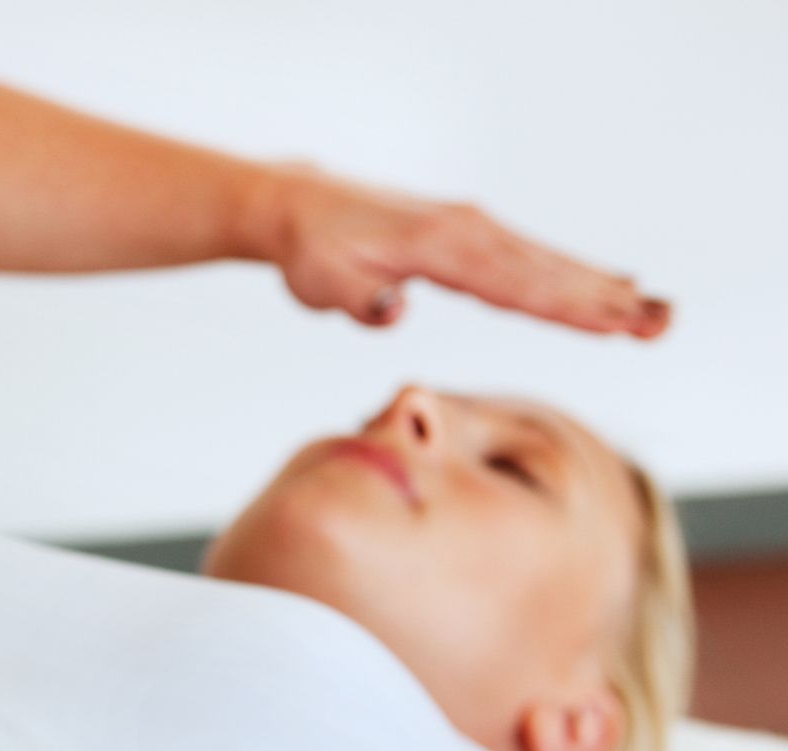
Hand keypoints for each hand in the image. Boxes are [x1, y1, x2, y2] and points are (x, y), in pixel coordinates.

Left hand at [253, 161, 670, 336]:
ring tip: (655, 314)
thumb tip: (392, 310)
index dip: (564, 307)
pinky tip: (610, 286)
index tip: (612, 324)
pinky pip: (531, 259)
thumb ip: (356, 301)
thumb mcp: (320, 283)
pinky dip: (573, 273)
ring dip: (603, 288)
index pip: (511, 285)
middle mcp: (468, 231)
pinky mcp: (472, 234)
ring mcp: (474, 229)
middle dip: (605, 302)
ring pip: (548, 264)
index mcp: (439, 247)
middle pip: (546, 273)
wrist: (304, 209)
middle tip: (661, 325)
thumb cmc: (313, 253)